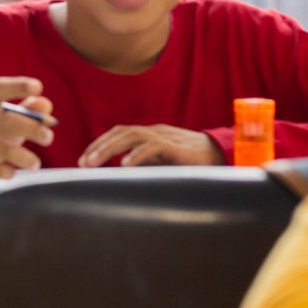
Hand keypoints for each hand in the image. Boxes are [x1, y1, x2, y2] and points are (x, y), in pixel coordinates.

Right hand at [0, 76, 53, 182]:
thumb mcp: (10, 122)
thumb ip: (28, 112)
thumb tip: (46, 104)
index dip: (17, 86)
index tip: (38, 87)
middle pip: (4, 120)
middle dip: (30, 129)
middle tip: (49, 138)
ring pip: (1, 149)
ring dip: (24, 157)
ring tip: (35, 164)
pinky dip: (7, 171)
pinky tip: (12, 173)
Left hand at [79, 124, 222, 167]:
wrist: (224, 155)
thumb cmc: (193, 161)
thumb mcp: (164, 162)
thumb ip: (145, 165)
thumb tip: (121, 176)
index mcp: (150, 134)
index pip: (118, 133)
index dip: (99, 144)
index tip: (83, 161)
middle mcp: (154, 131)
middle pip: (120, 132)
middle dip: (98, 147)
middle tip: (82, 164)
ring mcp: (165, 136)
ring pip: (131, 136)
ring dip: (108, 149)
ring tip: (93, 164)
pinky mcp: (176, 147)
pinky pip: (153, 147)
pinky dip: (136, 154)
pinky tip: (124, 165)